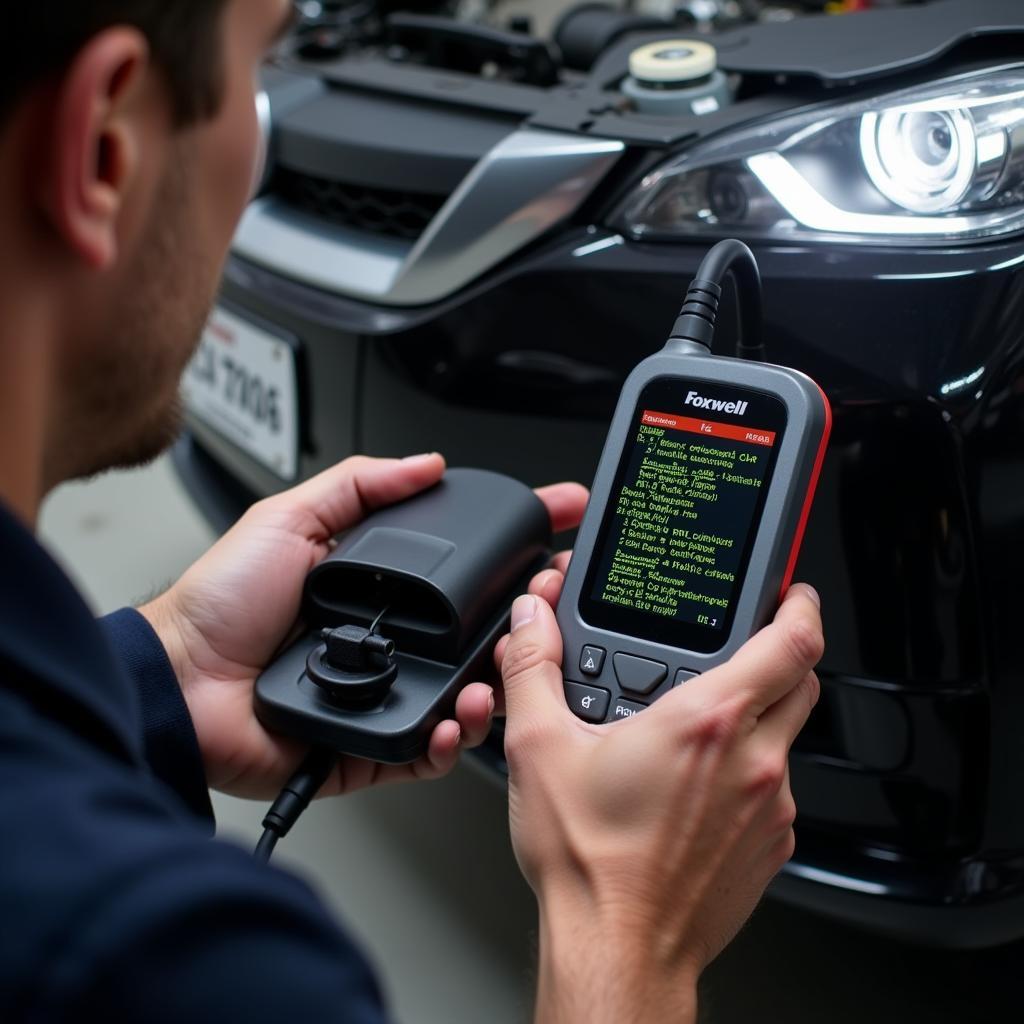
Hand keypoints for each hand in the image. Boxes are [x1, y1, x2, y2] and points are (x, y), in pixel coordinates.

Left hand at [141, 454, 588, 799]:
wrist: (179, 682)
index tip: (558, 516)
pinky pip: (428, 747)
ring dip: (495, 683)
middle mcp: (391, 638)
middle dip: (524, 620)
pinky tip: (455, 717)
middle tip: (546, 604)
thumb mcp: (289, 517)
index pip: (463, 563)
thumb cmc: (219, 602)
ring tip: (498, 670)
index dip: (514, 541)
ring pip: (465, 692)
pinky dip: (451, 739)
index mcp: (379, 586)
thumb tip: (427, 464)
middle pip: (477, 632)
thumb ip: (358, 485)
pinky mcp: (372, 743)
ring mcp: (385, 691)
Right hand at [498, 580, 822, 1023]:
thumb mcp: (539, 747)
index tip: (792, 594)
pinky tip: (698, 788)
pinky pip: (775, 789)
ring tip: (697, 729)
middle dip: (779, 656)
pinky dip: (749, 773)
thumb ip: (533, 667)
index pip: (791, 643)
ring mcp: (769, 808)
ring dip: (756, 720)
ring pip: (787, 738)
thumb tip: (530, 622)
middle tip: (742, 651)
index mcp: (705, 722)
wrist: (617, 946)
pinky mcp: (770, 846)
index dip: (799, 606)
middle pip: (799, 683)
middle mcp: (752, 761)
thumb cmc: (589, 861)